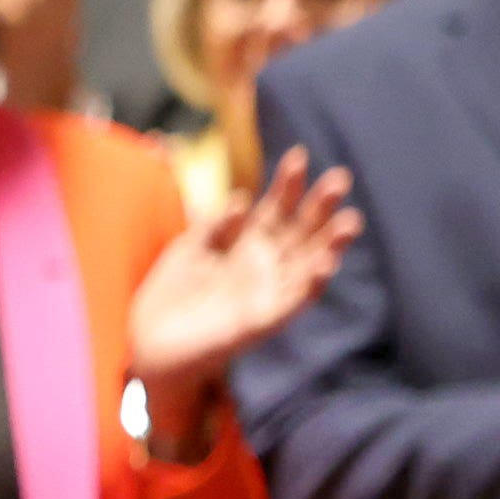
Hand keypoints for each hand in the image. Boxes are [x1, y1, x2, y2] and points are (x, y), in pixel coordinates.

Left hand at [126, 148, 360, 411]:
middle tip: (340, 179)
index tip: (299, 154)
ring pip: (308, 266)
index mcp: (249, 242)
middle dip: (321, 206)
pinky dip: (309, 287)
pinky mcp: (260, 324)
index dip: (289, 182)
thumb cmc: (172, 293)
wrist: (150, 344)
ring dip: (330, 246)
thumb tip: (241, 200)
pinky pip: (291, 304)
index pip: (277, 206)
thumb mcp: (189, 248)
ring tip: (350, 222)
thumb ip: (215, 226)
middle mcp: (266, 265)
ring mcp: (266, 294)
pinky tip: (324, 266)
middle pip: (302, 231)